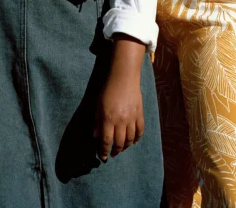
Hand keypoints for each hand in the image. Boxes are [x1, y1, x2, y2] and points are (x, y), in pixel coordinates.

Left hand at [94, 36, 145, 160]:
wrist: (124, 78)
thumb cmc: (108, 90)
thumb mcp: (98, 105)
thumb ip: (97, 121)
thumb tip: (95, 136)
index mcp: (108, 119)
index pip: (106, 141)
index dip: (104, 151)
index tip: (102, 157)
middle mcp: (120, 121)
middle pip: (119, 143)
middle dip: (115, 151)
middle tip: (112, 154)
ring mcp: (132, 119)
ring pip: (130, 139)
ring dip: (125, 147)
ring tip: (121, 148)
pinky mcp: (140, 114)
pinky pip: (140, 131)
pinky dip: (137, 138)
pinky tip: (134, 142)